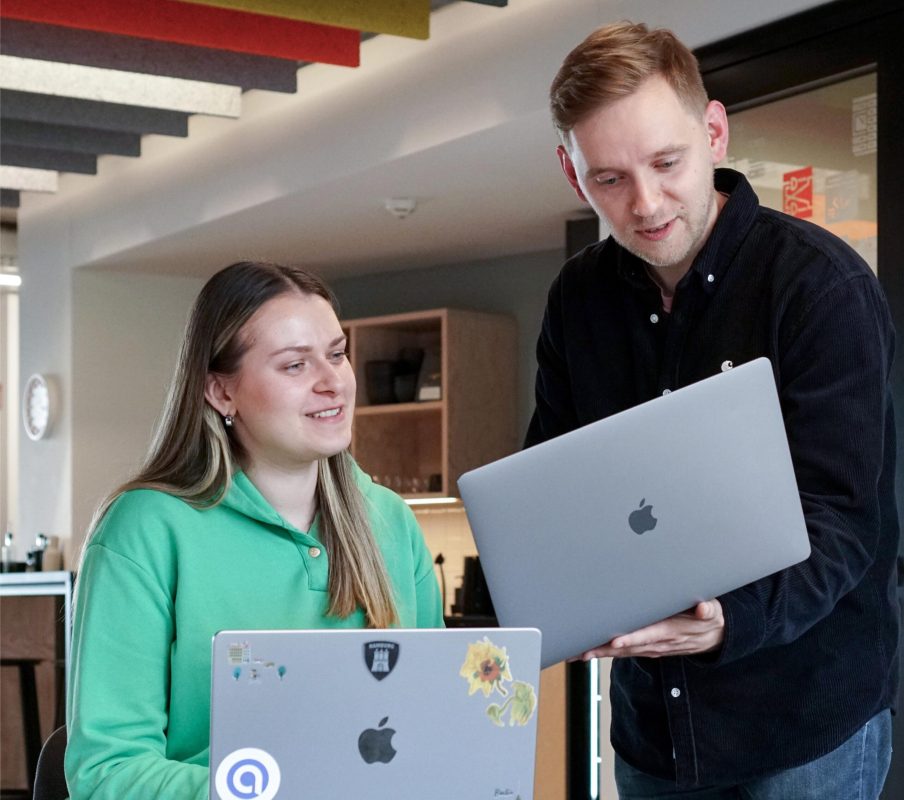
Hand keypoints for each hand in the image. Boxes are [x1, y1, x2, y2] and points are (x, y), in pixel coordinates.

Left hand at [574, 600, 724, 659]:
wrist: (713, 638)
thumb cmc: (708, 619)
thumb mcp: (713, 613)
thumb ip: (708, 610)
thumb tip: (704, 608)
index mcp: (672, 631)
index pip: (648, 635)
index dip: (632, 639)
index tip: (616, 641)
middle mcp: (658, 643)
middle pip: (628, 647)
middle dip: (605, 649)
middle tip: (582, 650)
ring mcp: (651, 648)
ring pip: (622, 652)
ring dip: (600, 653)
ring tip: (577, 653)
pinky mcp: (645, 648)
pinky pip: (623, 652)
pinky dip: (605, 652)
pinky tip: (587, 652)